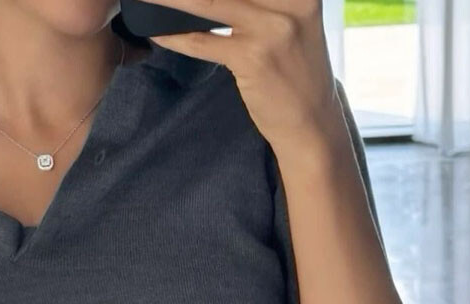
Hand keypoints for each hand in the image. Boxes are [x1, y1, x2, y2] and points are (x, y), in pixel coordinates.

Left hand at [147, 0, 343, 156]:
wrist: (311, 124)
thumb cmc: (296, 74)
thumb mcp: (291, 24)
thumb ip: (264, 2)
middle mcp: (288, 1)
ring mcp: (270, 28)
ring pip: (208, 1)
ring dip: (171, 0)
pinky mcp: (252, 58)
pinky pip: (203, 42)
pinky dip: (176, 37)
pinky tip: (157, 34)